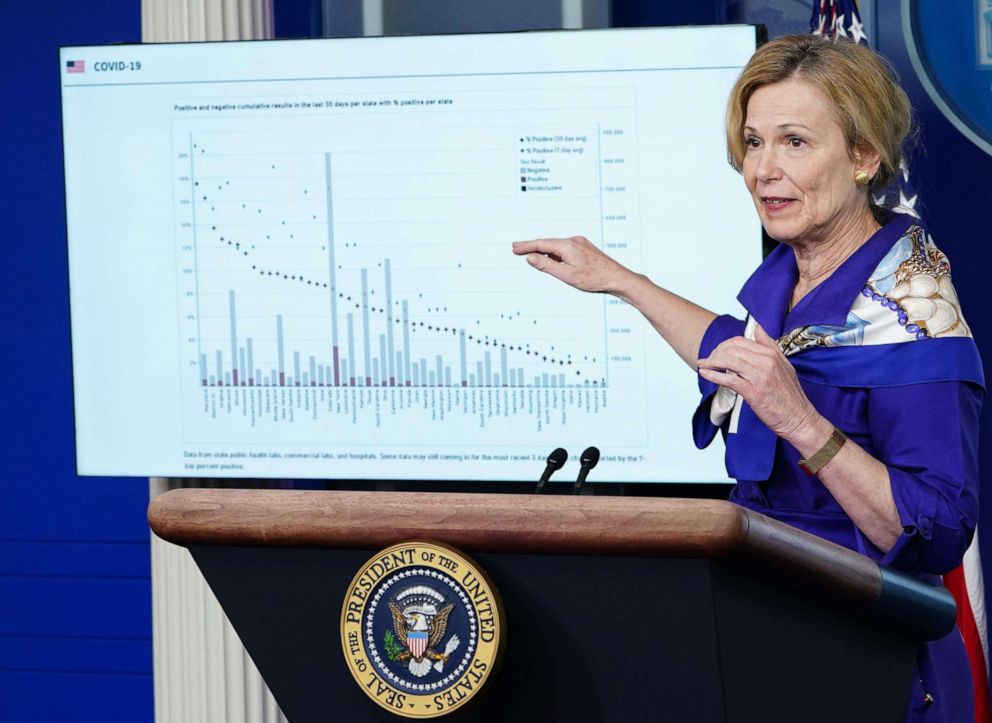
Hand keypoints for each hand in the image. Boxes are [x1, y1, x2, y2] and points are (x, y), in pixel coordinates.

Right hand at [512, 236, 631, 293]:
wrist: (617, 278)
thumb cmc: (595, 278)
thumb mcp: (566, 274)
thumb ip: (546, 265)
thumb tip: (530, 257)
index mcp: (568, 245)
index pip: (541, 244)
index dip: (526, 246)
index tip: (515, 248)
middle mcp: (574, 241)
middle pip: (547, 243)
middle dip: (532, 246)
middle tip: (516, 248)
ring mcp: (580, 243)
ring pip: (556, 246)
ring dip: (543, 250)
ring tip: (529, 254)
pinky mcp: (584, 248)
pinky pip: (564, 248)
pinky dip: (554, 252)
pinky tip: (551, 258)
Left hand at [696, 323, 822, 440]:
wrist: (799, 419)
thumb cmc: (790, 396)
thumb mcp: (785, 365)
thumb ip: (770, 346)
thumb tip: (757, 328)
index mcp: (772, 354)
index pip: (741, 341)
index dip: (725, 345)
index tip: (717, 352)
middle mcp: (767, 362)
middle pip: (733, 349)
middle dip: (715, 353)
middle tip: (708, 360)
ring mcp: (760, 377)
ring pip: (729, 361)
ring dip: (711, 362)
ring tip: (703, 365)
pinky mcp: (754, 392)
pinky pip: (729, 379)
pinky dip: (714, 375)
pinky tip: (705, 374)